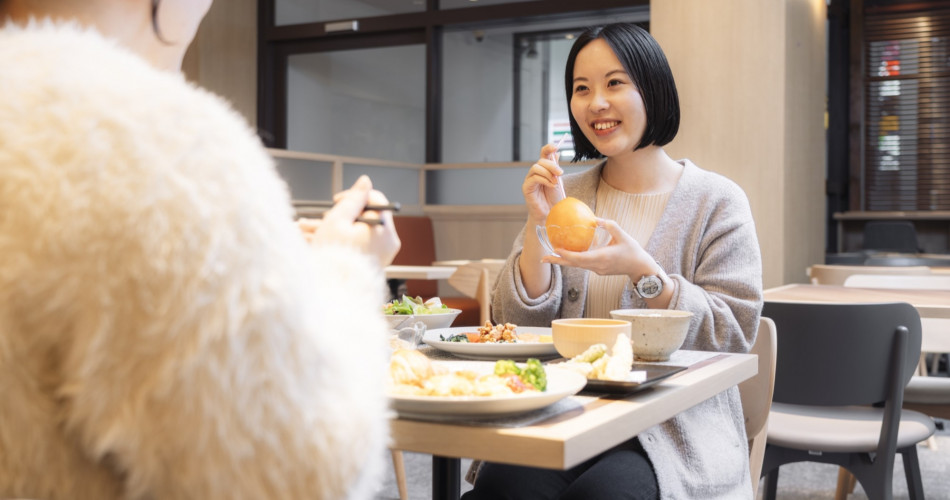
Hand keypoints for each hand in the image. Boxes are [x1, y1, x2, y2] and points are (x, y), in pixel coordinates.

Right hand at [306, 175, 400, 268]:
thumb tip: (365, 182)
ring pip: (354, 231)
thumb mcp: (337, 220)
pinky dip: (337, 241)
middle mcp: (387, 242)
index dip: (354, 196)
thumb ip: (352, 199)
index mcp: (383, 229)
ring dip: (330, 229)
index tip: (336, 201)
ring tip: (304, 232)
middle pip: (362, 217)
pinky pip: (355, 244)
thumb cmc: (334, 258)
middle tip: (316, 222)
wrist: (332, 293)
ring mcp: (380, 253)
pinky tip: (313, 242)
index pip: (375, 199)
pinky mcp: (371, 262)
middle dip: (336, 216)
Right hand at [522, 143, 565, 223]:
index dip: (548, 148)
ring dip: (548, 173)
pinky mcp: (526, 187)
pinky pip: (534, 178)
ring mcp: (530, 179)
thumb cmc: (554, 199)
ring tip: (555, 183)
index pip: (543, 154)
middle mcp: (535, 172)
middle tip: (560, 173)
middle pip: (541, 160)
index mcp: (544, 169)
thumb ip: (555, 168)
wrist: (551, 213)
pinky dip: (544, 180)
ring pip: (536, 167)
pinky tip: (551, 186)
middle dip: (552, 165)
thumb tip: (556, 152)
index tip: (555, 146)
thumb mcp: (558, 180)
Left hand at [540, 219, 654, 277]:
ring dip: (564, 261)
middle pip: (573, 265)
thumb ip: (609, 225)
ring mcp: (597, 270)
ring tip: (550, 257)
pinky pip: (583, 265)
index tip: (555, 249)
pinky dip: (574, 260)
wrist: (641, 268)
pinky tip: (568, 254)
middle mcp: (597, 266)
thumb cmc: (633, 251)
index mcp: (602, 257)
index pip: (579, 258)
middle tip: (543, 258)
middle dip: (557, 261)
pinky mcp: (599, 270)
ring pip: (577, 266)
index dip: (566, 255)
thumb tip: (595, 219)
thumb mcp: (623, 235)